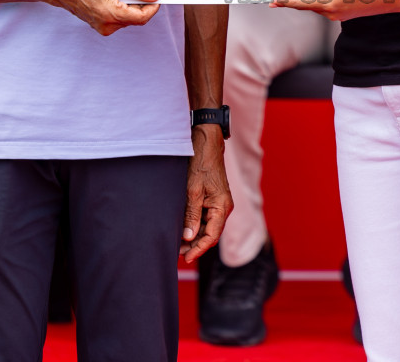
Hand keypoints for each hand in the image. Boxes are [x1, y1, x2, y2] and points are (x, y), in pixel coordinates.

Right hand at [44, 0, 160, 34]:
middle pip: (136, 18)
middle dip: (140, 3)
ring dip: (130, 4)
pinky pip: (119, 18)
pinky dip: (121, 7)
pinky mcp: (101, 26)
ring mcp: (103, 28)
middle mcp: (108, 26)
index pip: (143, 17)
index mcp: (111, 15)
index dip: (153, 7)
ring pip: (128, 18)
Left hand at [180, 125, 230, 262]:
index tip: (186, 257)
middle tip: (176, 252)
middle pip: (210, 233)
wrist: (206, 142)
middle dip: (194, 244)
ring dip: (193, 235)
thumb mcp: (193, 190)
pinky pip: (204, 217)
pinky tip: (182, 228)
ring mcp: (218, 203)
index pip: (212, 236)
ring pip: (206, 226)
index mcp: (222, 207)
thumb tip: (188, 236)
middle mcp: (223, 207)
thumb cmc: (201, 163)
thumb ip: (191, 215)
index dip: (199, 248)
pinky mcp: (212, 198)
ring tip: (177, 243)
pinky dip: (194, 224)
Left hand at [272, 0, 399, 20]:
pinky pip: (329, 5)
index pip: (303, 4)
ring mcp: (338, 16)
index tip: (273, 2)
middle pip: (309, 5)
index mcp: (331, 4)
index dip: (287, 2)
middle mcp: (332, 13)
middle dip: (296, 0)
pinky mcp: (344, 14)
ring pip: (319, 5)